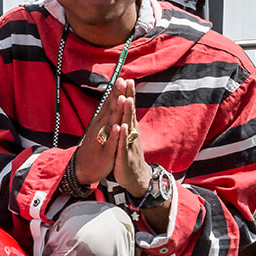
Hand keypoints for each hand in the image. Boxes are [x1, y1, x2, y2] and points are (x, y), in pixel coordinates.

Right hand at [73, 77, 126, 186]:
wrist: (82, 168)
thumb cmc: (94, 147)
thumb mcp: (99, 128)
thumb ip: (105, 114)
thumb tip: (110, 99)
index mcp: (101, 122)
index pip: (109, 104)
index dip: (115, 91)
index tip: (121, 78)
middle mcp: (100, 128)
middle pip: (110, 109)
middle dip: (116, 95)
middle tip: (121, 81)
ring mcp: (102, 139)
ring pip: (110, 123)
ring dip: (115, 111)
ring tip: (121, 98)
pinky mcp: (105, 152)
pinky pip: (110, 142)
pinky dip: (113, 134)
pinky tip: (117, 127)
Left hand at [110, 80, 150, 198]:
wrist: (134, 177)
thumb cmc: (128, 155)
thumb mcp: (127, 137)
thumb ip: (126, 123)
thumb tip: (127, 109)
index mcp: (129, 128)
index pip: (128, 108)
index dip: (128, 94)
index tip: (126, 78)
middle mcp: (131, 133)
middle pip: (130, 112)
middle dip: (129, 96)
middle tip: (128, 81)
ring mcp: (128, 143)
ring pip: (127, 126)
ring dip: (127, 112)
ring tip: (126, 98)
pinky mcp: (124, 155)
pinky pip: (123, 144)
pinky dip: (122, 135)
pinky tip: (121, 126)